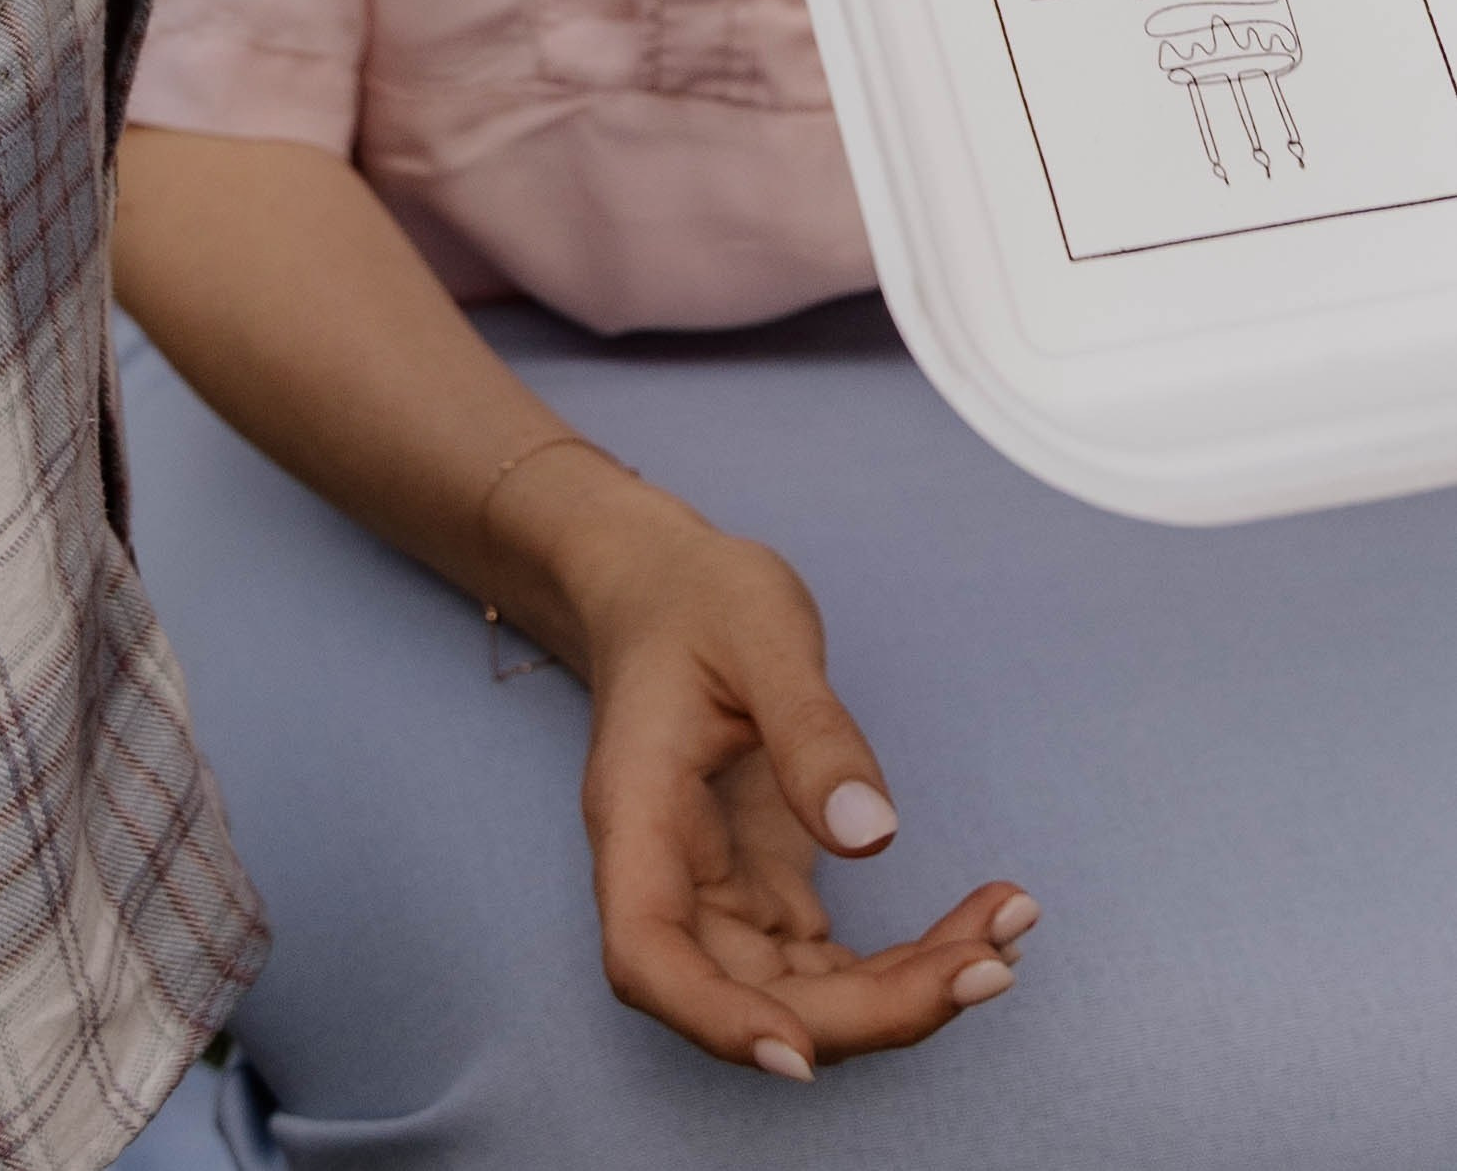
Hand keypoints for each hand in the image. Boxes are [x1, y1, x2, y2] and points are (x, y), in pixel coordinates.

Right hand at [499, 450, 1038, 1080]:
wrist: (667, 587)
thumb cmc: (698, 597)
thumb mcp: (759, 629)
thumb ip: (810, 728)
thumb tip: (874, 836)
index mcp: (636, 817)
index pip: (648, 956)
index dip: (716, 1020)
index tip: (797, 1055)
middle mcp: (668, 878)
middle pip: (751, 995)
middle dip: (873, 1007)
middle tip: (992, 961)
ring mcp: (718, 894)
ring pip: (804, 995)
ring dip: (906, 991)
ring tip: (1007, 931)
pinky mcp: (763, 892)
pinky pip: (832, 962)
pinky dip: (907, 961)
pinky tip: (980, 926)